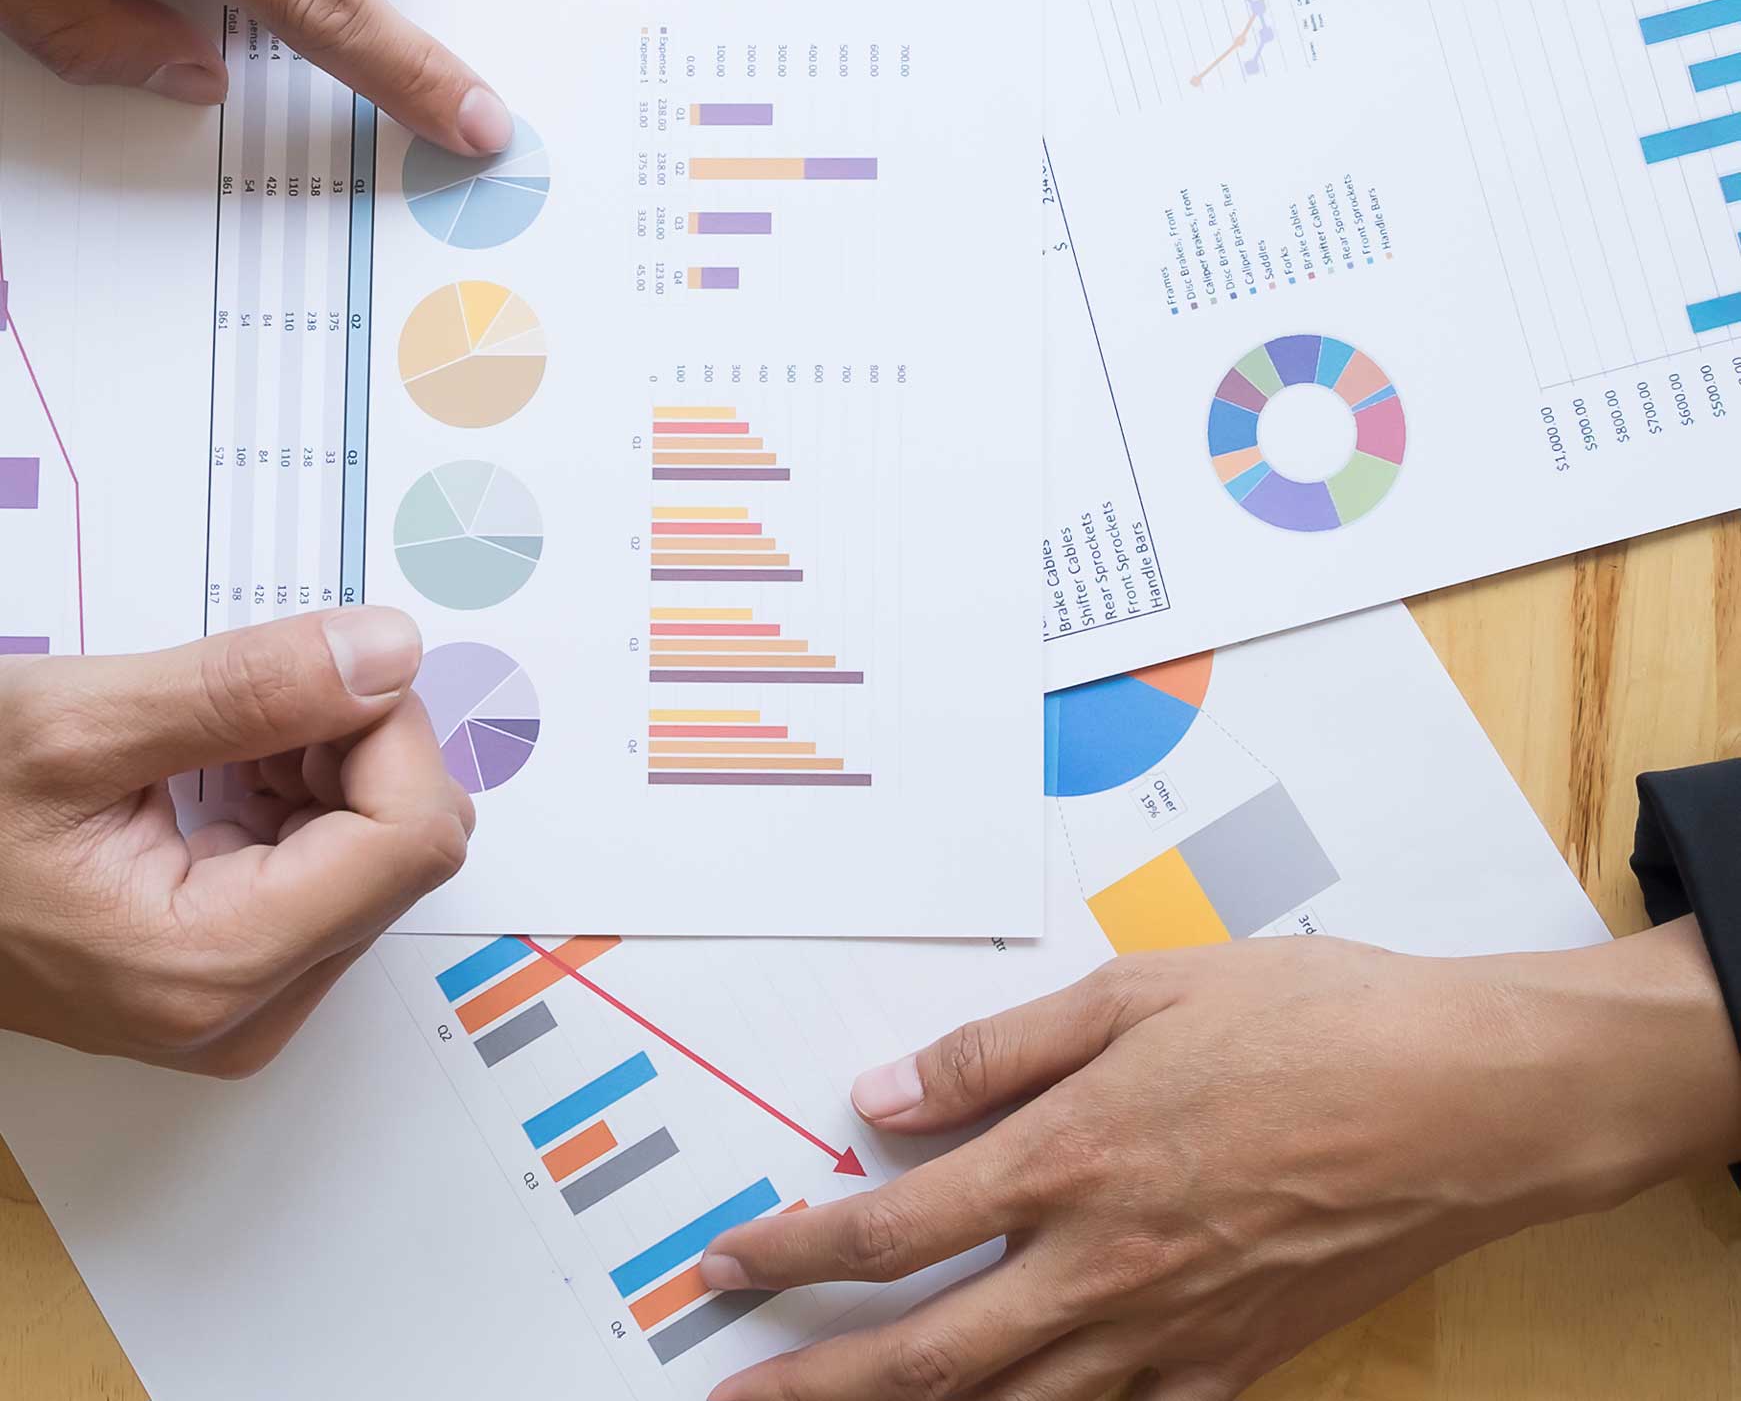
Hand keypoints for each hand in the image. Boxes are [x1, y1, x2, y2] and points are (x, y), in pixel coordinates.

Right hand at [0, 605, 471, 1073]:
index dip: (385, 729)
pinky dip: (291, 793)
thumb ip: (250, 688)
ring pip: (377, 849)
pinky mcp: (237, 974)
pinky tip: (210, 771)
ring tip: (207, 740)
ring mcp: (245, 1000)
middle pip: (404, 845)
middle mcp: (245, 1010)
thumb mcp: (80, 726)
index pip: (412, 837)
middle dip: (349, 745)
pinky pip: (331, 866)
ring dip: (318, 765)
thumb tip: (388, 654)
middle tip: (243, 702)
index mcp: (213, 968)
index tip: (320, 670)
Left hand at [699, 930, 1740, 1400]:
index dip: (789, 1255)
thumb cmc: (1311, 1022)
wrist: (1465, 1102)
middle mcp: (1099, 1266)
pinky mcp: (1231, 1370)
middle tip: (727, 1399)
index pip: (888, 1231)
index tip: (723, 1267)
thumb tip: (883, 1097)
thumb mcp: (1141, 991)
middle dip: (810, 1387)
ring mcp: (1167, 1335)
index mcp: (1068, 1158)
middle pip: (920, 1359)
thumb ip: (1000, 1050)